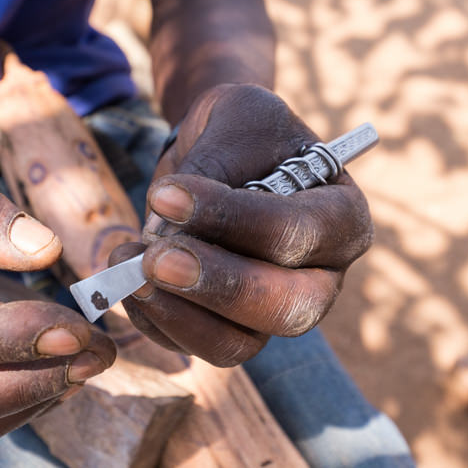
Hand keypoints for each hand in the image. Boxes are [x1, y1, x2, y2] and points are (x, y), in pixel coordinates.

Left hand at [110, 84, 372, 365]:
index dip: (231, 220)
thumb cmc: (241, 130)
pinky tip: (125, 278)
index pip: (297, 234)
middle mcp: (321, 277)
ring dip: (177, 312)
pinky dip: (155, 319)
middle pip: (286, 309)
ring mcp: (276, 310)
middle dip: (216, 286)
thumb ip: (216, 168)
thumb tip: (171, 229)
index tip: (166, 194)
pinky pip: (196, 347)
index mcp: (342, 218)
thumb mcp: (239, 121)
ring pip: (240, 345)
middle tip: (153, 258)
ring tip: (127, 265)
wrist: (219, 148)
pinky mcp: (231, 329)